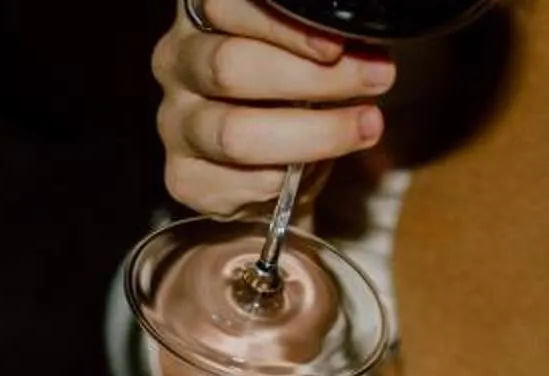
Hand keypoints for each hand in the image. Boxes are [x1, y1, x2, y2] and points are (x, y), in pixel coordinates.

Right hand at [154, 0, 393, 216]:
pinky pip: (236, 184)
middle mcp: (176, 61)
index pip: (225, 7)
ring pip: (235, 133)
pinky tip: (310, 171)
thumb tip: (363, 48)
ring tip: (365, 126)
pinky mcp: (182, 177)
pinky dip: (284, 182)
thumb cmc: (289, 90)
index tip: (337, 45)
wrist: (270, 165)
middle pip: (230, 68)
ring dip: (313, 133)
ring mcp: (174, 122)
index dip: (281, 26)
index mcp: (202, 15)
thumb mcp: (304, 50)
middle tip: (374, 80)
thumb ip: (318, 41)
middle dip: (313, 78)